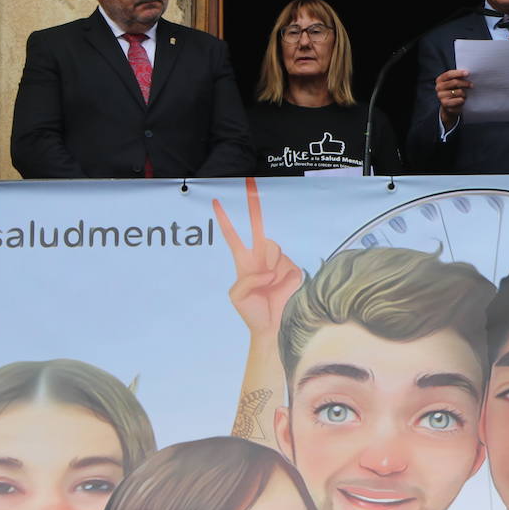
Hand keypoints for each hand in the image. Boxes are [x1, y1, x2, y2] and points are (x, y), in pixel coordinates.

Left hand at [212, 177, 302, 340]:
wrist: (272, 326)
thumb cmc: (253, 312)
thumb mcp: (237, 296)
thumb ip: (247, 278)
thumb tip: (267, 270)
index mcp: (244, 261)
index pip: (233, 236)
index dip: (224, 220)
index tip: (216, 202)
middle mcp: (260, 258)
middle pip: (258, 226)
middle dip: (253, 205)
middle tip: (249, 182)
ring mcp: (277, 262)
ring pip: (273, 248)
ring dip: (269, 267)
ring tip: (269, 285)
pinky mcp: (292, 269)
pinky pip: (286, 265)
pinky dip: (281, 277)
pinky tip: (280, 288)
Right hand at [435, 69, 471, 127]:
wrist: (449, 106)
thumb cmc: (453, 91)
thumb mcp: (454, 83)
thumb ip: (458, 78)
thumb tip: (468, 74)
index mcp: (440, 80)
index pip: (449, 74)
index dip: (459, 73)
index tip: (468, 73)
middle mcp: (438, 87)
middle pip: (454, 82)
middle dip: (465, 83)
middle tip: (472, 85)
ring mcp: (441, 96)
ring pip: (458, 92)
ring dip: (464, 93)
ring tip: (465, 95)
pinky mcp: (445, 104)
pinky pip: (458, 100)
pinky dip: (462, 100)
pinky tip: (462, 100)